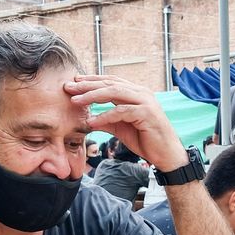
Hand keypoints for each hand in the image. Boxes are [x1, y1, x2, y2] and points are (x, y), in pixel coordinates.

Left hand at [66, 75, 187, 171]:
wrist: (166, 154)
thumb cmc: (145, 140)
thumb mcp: (121, 128)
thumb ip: (106, 121)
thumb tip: (88, 119)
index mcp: (135, 92)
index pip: (110, 81)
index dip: (91, 80)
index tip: (74, 82)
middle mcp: (141, 92)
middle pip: (109, 84)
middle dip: (87, 85)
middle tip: (68, 87)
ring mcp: (145, 101)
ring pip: (114, 93)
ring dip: (92, 96)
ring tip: (75, 101)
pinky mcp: (146, 113)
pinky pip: (121, 111)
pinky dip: (105, 116)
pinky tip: (91, 122)